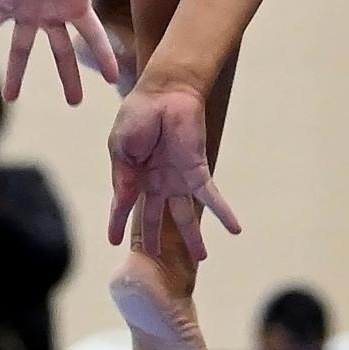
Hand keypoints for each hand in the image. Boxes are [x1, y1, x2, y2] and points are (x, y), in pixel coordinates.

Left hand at [0, 0, 155, 102]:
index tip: (113, 79)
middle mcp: (52, 12)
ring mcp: (27, 8)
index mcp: (75, 6)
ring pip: (21, 46)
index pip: (94, 38)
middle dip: (68, 77)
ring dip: (16, 71)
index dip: (105, 58)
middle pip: (61, 52)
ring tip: (10, 97)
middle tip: (74, 102)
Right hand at [107, 82, 241, 262]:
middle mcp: (157, 180)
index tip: (113, 242)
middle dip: (156, 238)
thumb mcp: (119, 147)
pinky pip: (211, 197)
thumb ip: (121, 178)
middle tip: (156, 258)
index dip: (117, 222)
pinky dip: (223, 214)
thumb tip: (120, 205)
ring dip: (194, 237)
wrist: (164, 91)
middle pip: (156, 216)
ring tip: (202, 257)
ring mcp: (178, 178)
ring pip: (185, 215)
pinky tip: (235, 230)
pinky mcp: (197, 171)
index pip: (125, 204)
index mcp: (134, 173)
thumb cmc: (138, 113)